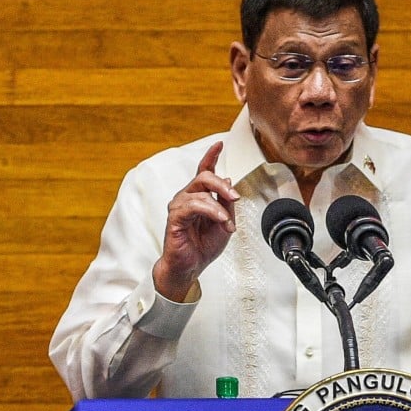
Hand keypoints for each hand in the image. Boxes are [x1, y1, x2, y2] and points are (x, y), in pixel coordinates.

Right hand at [152, 141, 239, 301]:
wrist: (191, 267)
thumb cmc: (203, 246)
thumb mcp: (224, 222)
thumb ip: (226, 202)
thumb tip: (228, 180)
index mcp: (199, 196)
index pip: (205, 170)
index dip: (211, 156)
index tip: (220, 144)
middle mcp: (187, 197)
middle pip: (204, 176)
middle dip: (222, 185)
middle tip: (235, 197)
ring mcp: (179, 206)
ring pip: (201, 191)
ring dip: (219, 206)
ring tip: (227, 222)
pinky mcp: (175, 217)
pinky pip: (194, 205)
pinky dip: (211, 211)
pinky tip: (219, 220)